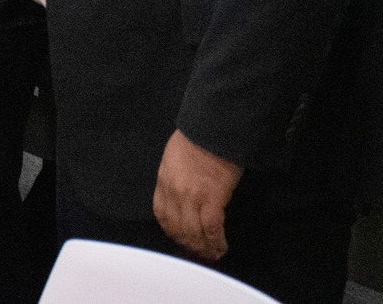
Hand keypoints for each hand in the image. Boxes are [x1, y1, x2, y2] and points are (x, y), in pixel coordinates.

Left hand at [153, 130, 241, 259]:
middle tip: (198, 252)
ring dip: (203, 247)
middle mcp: (174, 191)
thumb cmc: (198, 137)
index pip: (162, 213)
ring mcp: (192, 197)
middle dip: (188, 243)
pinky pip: (211, 228)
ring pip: (193, 232)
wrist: (213, 128)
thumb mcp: (175, 156)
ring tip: (212, 253)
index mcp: (164, 180)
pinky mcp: (212, 199)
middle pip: (177, 227)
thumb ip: (176, 177)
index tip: (179, 237)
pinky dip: (216, 241)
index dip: (171, 230)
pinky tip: (221, 246)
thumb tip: (184, 193)